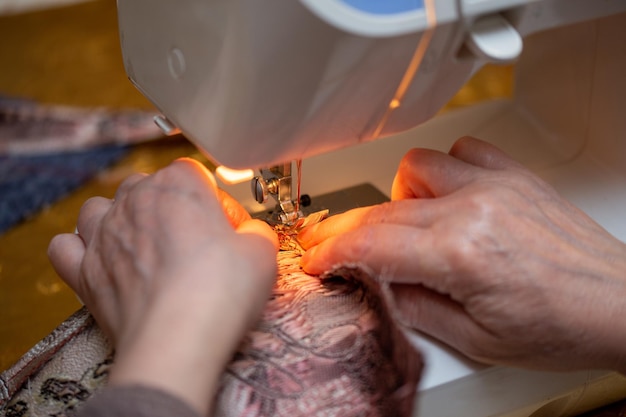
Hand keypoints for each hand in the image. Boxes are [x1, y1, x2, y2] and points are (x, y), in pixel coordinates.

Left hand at [48, 158, 277, 413]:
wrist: (178, 340)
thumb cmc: (220, 291)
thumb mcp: (262, 252)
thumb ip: (256, 232)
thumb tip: (251, 235)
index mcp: (178, 185)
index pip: (196, 175)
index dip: (217, 202)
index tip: (230, 231)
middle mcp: (134, 200)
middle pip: (147, 186)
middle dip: (169, 208)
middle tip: (195, 242)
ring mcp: (102, 235)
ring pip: (100, 208)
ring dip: (118, 219)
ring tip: (143, 244)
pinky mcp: (83, 272)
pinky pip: (64, 246)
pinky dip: (79, 250)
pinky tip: (99, 259)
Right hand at [298, 137, 625, 372]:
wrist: (619, 305)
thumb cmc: (560, 327)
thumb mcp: (475, 340)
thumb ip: (414, 307)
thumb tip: (379, 284)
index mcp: (459, 254)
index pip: (370, 245)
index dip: (332, 253)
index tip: (317, 261)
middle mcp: (473, 208)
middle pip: (381, 209)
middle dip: (346, 229)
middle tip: (334, 246)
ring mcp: (494, 185)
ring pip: (415, 167)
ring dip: (398, 198)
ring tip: (408, 227)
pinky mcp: (514, 175)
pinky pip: (462, 150)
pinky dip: (443, 171)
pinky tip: (448, 198)